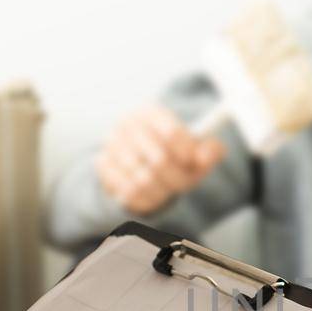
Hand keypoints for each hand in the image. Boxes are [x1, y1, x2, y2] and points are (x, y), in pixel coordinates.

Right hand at [95, 105, 224, 214]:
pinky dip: (146, 198)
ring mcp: (112, 144)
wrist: (137, 157)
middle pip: (159, 160)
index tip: (192, 162)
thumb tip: (205, 157)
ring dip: (162, 190)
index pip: (171, 133)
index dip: (186, 152)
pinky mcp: (103, 165)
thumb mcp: (194, 148)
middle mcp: (127, 124)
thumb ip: (209, 150)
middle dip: (178, 177)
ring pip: (144, 180)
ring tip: (168, 188)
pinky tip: (153, 193)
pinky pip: (128, 192)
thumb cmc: (172, 151)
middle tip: (184, 182)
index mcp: (151, 112)